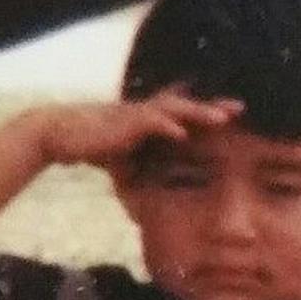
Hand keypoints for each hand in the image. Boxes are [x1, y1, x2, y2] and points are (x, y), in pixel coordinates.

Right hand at [36, 87, 243, 167]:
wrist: (60, 135)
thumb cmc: (91, 146)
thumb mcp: (124, 159)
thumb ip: (142, 167)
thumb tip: (151, 193)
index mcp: (150, 119)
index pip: (185, 114)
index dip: (208, 114)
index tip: (232, 118)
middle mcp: (147, 112)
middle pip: (188, 106)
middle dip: (214, 106)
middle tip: (240, 109)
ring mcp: (137, 115)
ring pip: (174, 109)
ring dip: (198, 113)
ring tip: (221, 118)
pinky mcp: (124, 121)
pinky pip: (150, 122)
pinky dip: (167, 126)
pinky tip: (182, 133)